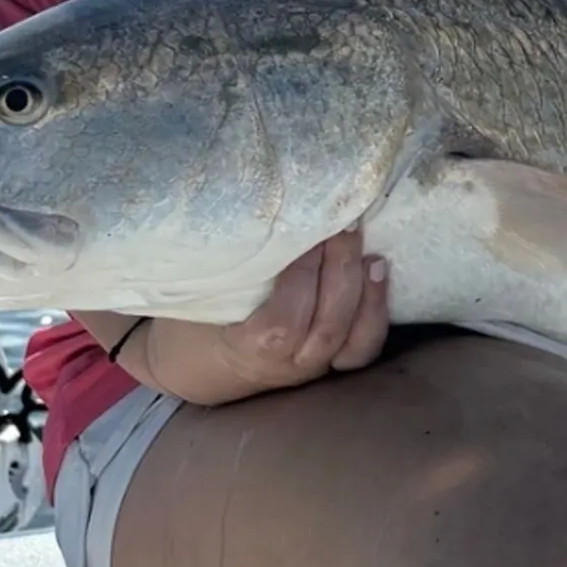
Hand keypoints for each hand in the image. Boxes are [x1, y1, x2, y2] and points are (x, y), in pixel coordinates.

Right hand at [75, 228, 390, 406]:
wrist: (191, 370)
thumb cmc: (187, 318)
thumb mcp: (188, 291)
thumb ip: (210, 257)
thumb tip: (217, 197)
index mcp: (242, 350)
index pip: (281, 324)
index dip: (300, 279)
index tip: (306, 227)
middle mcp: (282, 367)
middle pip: (324, 324)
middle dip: (338, 268)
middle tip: (344, 218)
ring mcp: (308, 369)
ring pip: (349, 339)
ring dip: (362, 288)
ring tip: (366, 245)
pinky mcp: (325, 364)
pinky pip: (360, 348)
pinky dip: (375, 311)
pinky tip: (379, 270)